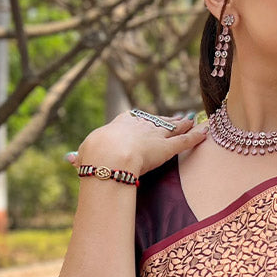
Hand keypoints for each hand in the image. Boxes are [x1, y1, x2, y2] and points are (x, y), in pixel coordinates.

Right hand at [76, 110, 207, 178]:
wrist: (109, 156)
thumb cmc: (94, 156)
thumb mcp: (85, 154)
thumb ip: (83, 157)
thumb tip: (71, 159)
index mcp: (121, 123)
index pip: (136, 119)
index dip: (144, 120)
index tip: (148, 119)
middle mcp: (141, 125)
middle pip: (158, 120)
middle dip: (168, 120)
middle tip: (178, 117)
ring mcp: (156, 135)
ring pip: (174, 127)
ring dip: (184, 124)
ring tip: (193, 120)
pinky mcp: (168, 147)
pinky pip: (186, 141)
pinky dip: (197, 136)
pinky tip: (206, 132)